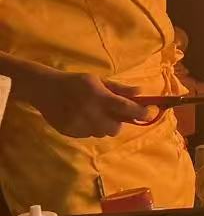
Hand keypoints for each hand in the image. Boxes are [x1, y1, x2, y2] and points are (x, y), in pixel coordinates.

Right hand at [29, 71, 145, 138]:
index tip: (148, 113)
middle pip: (116, 128)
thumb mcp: (98, 80)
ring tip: (94, 113)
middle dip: (119, 122)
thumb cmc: (75, 82)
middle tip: (113, 113)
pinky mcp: (69, 132)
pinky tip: (82, 117)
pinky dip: (90, 128)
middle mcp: (90, 113)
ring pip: (102, 133)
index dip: (140, 113)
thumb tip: (141, 92)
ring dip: (104, 125)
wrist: (44, 89)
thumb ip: (120, 89)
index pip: (126, 108)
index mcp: (99, 97)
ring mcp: (79, 125)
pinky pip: (88, 135)